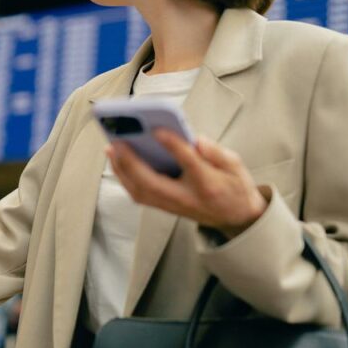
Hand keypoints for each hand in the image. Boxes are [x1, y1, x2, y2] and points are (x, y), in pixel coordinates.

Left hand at [106, 129, 267, 237]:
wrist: (236, 218)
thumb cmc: (234, 186)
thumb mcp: (236, 166)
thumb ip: (217, 153)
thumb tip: (197, 140)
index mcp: (208, 185)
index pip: (188, 163)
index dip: (173, 146)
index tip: (158, 129)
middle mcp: (186, 198)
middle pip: (152, 183)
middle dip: (131, 162)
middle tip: (117, 141)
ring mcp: (173, 206)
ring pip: (140, 191)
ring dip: (122, 170)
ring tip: (111, 147)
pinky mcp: (164, 207)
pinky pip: (138, 194)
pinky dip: (124, 177)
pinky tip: (117, 160)